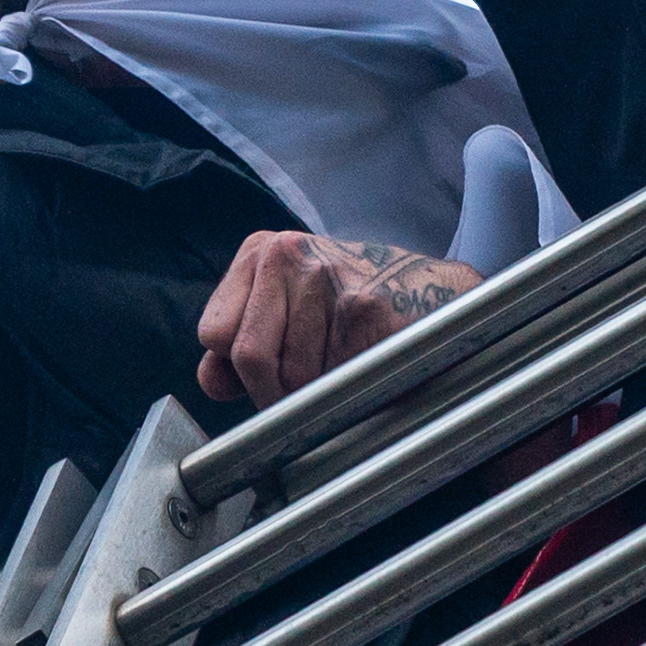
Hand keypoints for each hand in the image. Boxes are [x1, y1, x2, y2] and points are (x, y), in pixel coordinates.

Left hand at [193, 229, 474, 404]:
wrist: (435, 289)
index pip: (215, 332)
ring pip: (293, 376)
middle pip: (250, 356)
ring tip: (344, 372)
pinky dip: (347, 391)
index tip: (269, 377)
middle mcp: (288, 254)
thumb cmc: (354, 304)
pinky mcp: (364, 307)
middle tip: (307, 394)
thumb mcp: (288, 306)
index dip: (240, 369)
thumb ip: (241, 340)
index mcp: (261, 251)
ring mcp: (326, 277)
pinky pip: (333, 379)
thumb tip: (210, 380)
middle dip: (275, 392)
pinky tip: (365, 368)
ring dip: (317, 394)